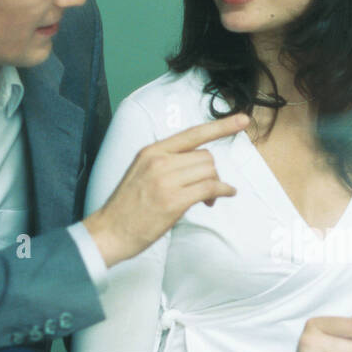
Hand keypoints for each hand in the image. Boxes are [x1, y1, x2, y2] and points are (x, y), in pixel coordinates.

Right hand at [84, 114, 248, 266]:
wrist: (109, 231)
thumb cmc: (127, 207)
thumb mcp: (142, 172)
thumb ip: (166, 163)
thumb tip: (196, 166)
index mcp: (151, 151)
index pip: (193, 133)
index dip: (221, 126)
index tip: (242, 120)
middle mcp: (159, 161)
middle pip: (205, 156)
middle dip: (212, 172)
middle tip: (208, 189)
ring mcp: (166, 180)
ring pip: (209, 170)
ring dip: (216, 184)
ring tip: (208, 199)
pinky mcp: (173, 201)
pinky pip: (210, 188)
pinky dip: (223, 191)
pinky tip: (223, 196)